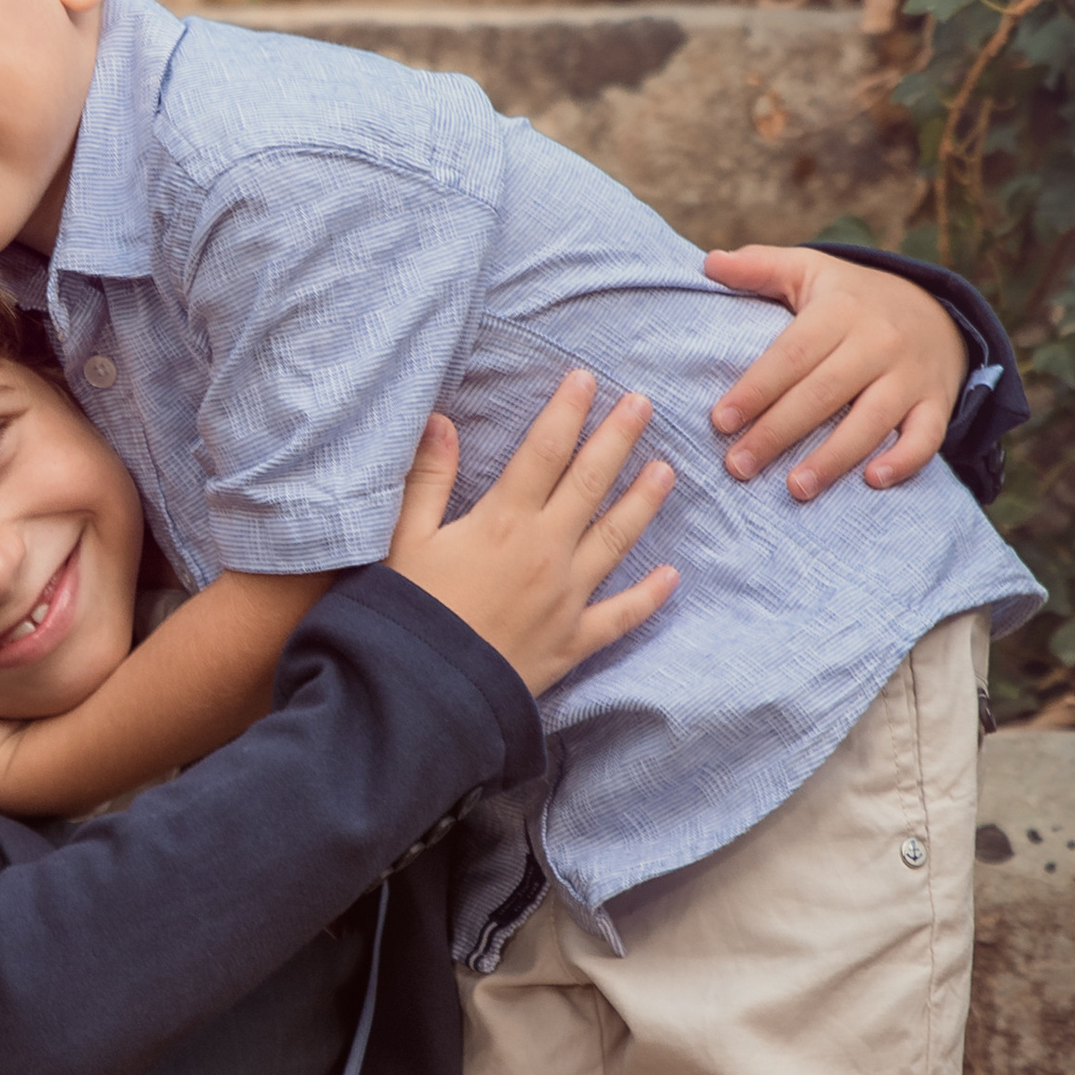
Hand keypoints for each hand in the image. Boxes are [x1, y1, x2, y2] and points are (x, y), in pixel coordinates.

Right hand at [385, 386, 676, 693]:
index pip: (545, 450)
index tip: (587, 378)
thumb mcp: (402, 540)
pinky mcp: (571, 642)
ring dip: (644, 501)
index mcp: (503, 521)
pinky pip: (620, 616)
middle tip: (643, 404)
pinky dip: (649, 596)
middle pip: (591, 483)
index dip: (567, 410)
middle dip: (618, 439)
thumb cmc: (404, 615)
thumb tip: (440, 422)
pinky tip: (672, 577)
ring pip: (617, 538)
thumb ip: (427, 480)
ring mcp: (566, 597)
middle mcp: (546, 552)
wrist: (419, 695)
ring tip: (667, 470)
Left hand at [704, 245, 968, 497]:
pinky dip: (904, 460)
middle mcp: (878, 342)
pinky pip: (926, 436)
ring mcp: (910, 375)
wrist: (937, 311)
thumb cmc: (853, 298)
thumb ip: (761, 267)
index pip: (792, 354)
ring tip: (795, 488)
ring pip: (870, 421)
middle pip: (823, 394)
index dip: (756, 389)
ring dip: (832, 459)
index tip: (720, 421)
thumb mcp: (811, 270)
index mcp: (841, 310)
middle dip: (778, 433)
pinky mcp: (936, 402)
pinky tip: (873, 481)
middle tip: (738, 467)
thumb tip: (710, 262)